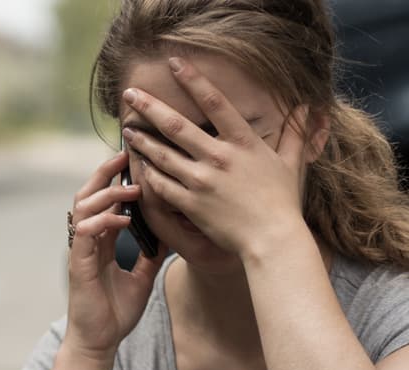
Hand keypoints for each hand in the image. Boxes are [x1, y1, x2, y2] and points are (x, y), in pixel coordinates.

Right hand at [64, 151, 167, 358]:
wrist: (99, 342)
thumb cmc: (116, 314)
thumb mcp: (143, 278)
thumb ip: (151, 255)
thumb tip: (170, 236)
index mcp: (101, 243)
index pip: (106, 201)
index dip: (118, 179)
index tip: (137, 161)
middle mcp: (88, 242)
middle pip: (89, 194)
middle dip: (106, 173)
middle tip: (127, 155)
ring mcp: (81, 252)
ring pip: (83, 208)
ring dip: (106, 193)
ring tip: (131, 188)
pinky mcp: (78, 265)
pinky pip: (85, 233)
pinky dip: (103, 221)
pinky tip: (123, 219)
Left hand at [120, 57, 317, 259]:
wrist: (271, 238)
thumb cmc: (282, 201)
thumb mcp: (292, 161)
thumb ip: (296, 132)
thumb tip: (308, 106)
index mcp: (242, 141)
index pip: (214, 101)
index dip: (193, 79)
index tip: (175, 63)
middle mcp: (219, 157)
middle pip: (177, 125)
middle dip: (151, 107)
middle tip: (131, 94)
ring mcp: (202, 181)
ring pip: (164, 155)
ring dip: (143, 141)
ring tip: (128, 130)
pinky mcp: (191, 204)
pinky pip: (163, 187)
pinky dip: (149, 175)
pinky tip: (138, 167)